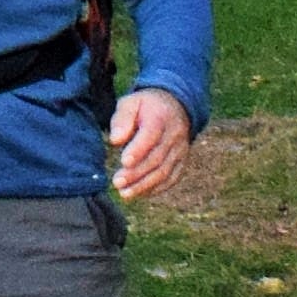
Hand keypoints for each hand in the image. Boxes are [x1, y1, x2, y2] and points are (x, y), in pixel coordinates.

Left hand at [107, 88, 193, 205]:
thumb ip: (122, 119)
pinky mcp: (181, 162)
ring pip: (164, 172)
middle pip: (156, 158)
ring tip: (124, 193)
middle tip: (117, 183)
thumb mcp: (131, 102)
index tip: (123, 162)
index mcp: (160, 117)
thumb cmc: (146, 106)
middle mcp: (174, 136)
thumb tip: (115, 140)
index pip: (151, 135)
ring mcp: (180, 150)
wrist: (175, 107)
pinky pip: (171, 178)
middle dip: (136, 173)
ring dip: (144, 185)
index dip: (138, 150)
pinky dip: (156, 188)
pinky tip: (140, 193)